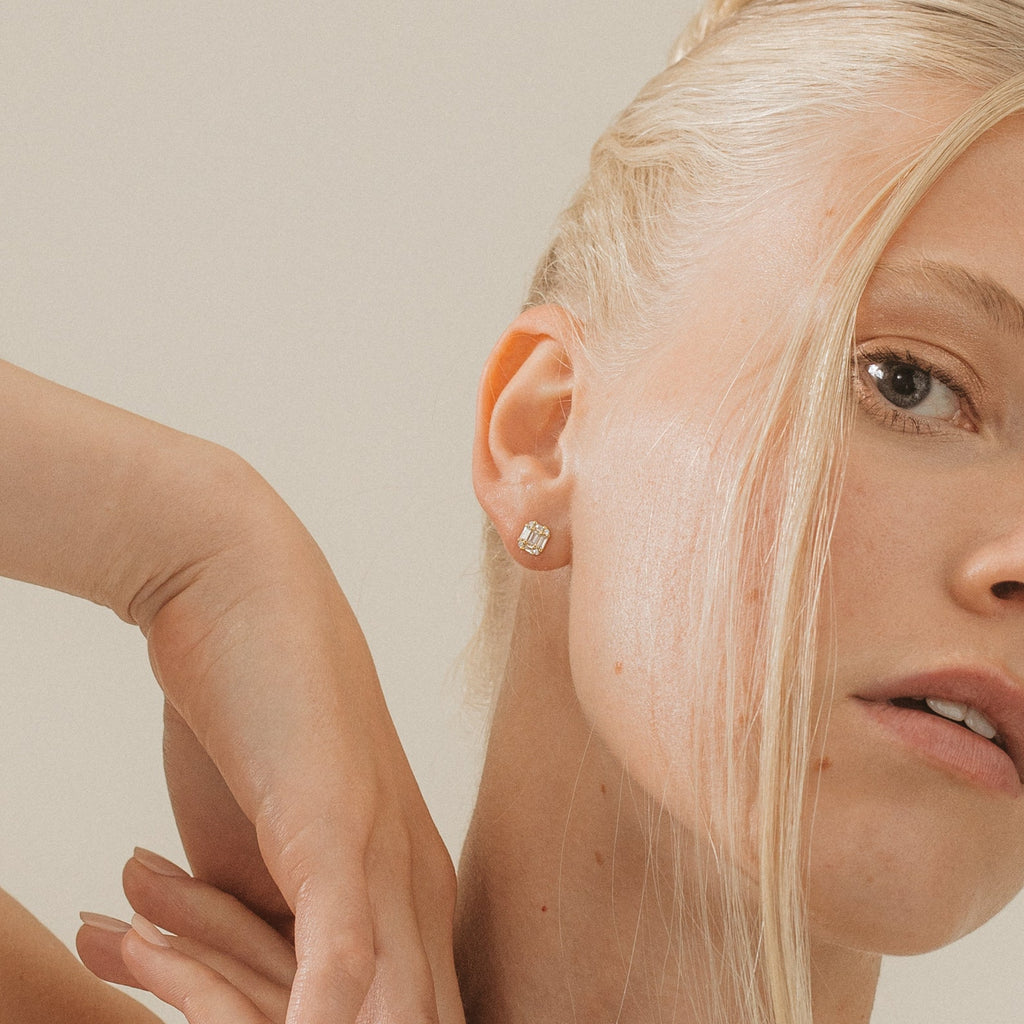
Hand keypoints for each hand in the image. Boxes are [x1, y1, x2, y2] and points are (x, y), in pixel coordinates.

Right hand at [0, 361, 462, 1023]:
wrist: (235, 585)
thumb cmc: (249, 713)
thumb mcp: (256, 847)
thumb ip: (266, 924)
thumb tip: (240, 995)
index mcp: (410, 891)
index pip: (415, 1015)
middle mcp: (420, 883)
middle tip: (202, 1016)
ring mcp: (387, 859)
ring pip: (389, 1014)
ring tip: (190, 1007)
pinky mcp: (340, 830)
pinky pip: (345, 960)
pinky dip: (318, 1019)